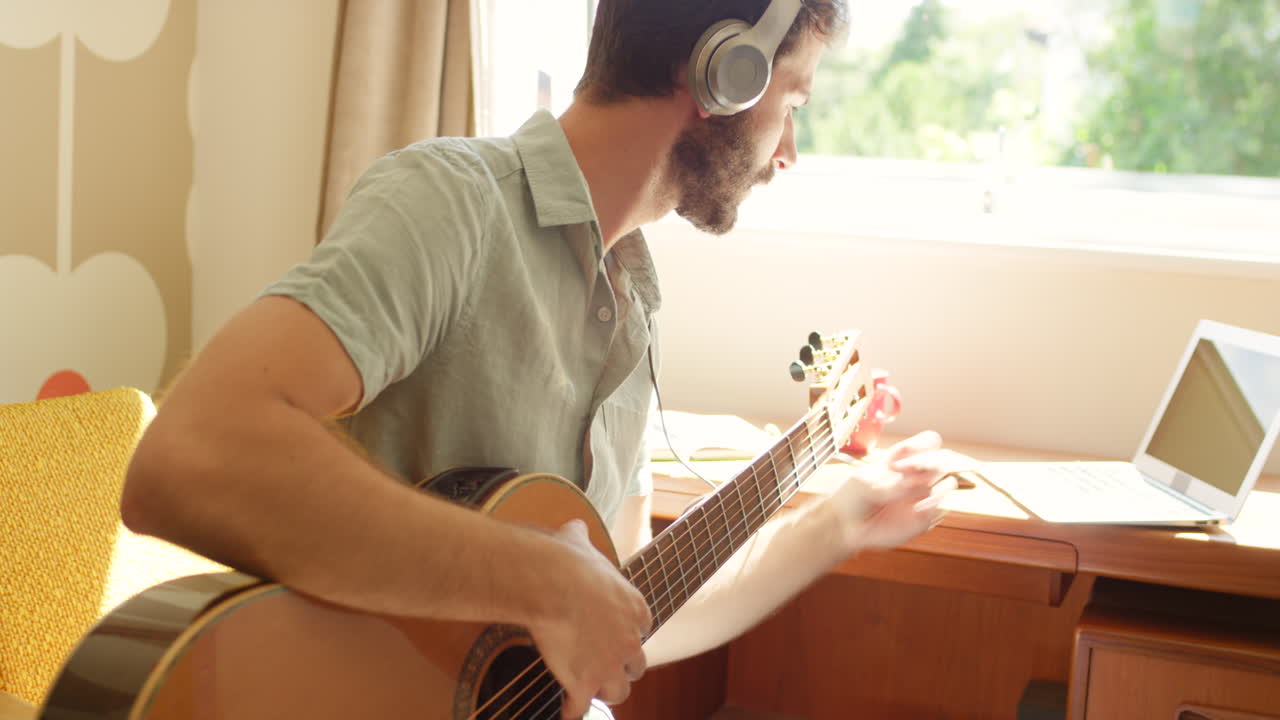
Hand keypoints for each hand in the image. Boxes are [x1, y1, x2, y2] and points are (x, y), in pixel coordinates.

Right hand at [527, 519, 650, 718]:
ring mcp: (609, 665)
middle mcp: (630, 640)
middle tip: (601, 665)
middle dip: (621, 667)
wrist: (551, 583)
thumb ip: (582, 537)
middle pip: (636, 666)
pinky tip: (565, 709)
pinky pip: (581, 708)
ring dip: (602, 691)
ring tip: (586, 691)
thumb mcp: (579, 541)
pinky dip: (572, 710)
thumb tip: (575, 527)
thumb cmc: (565, 560)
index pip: (642, 628)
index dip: (626, 633)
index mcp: (634, 608)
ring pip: (618, 692)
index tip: (611, 633)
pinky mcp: (585, 683)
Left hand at [827, 431, 960, 550]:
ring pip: (949, 483)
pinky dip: (934, 505)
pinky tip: (918, 508)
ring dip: (936, 483)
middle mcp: (919, 475)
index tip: (898, 458)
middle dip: (928, 462)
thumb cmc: (854, 497)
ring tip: (912, 489)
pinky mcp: (926, 517)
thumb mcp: (867, 483)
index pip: (930, 442)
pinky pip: (941, 509)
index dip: (923, 444)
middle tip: (902, 471)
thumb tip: (921, 486)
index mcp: (906, 458)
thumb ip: (893, 484)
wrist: (846, 525)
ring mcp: (924, 495)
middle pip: (944, 460)